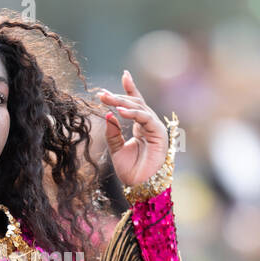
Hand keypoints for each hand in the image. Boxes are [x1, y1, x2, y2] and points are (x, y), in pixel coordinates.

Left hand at [98, 70, 168, 188]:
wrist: (140, 185)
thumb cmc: (130, 170)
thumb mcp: (116, 149)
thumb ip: (112, 132)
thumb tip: (107, 115)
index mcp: (140, 127)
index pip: (136, 103)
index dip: (130, 89)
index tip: (124, 75)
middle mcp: (149, 125)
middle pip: (135, 103)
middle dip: (118, 96)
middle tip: (101, 94)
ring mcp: (155, 128)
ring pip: (139, 108)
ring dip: (122, 102)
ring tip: (107, 100)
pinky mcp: (158, 133)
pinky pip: (144, 118)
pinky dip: (132, 113)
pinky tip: (119, 111)